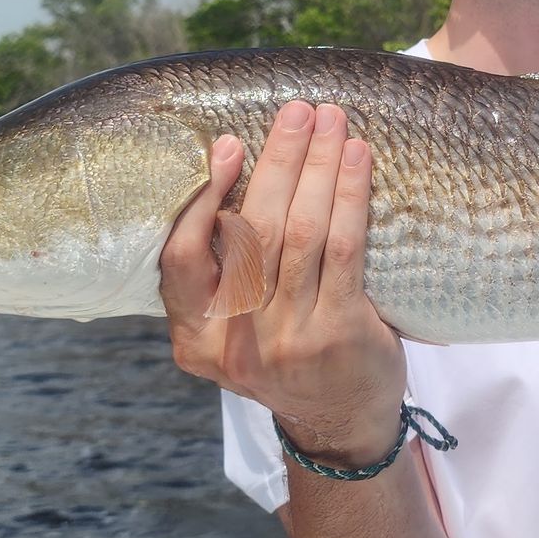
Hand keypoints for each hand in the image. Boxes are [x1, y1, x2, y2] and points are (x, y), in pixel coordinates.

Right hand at [159, 101, 406, 460]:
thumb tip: (231, 172)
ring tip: (332, 123)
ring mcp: (286, 340)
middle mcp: (233, 342)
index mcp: (194, 337)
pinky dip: (350, 198)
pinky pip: (343, 251)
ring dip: (317, 168)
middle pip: (251, 232)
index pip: (180, 260)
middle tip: (297, 112)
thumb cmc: (286, 355)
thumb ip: (221, 274)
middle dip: (277, 162)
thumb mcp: (233, 331)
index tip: (228, 147)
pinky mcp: (337, 334)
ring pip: (299, 233)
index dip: (201, 199)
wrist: (338, 424)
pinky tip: (357, 162)